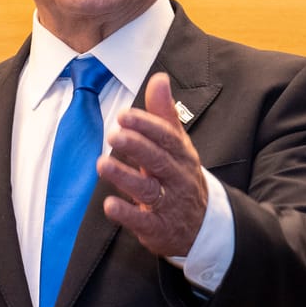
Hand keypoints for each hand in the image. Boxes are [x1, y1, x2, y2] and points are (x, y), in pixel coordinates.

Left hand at [99, 72, 207, 256]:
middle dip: (137, 147)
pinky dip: (126, 214)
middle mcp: (177, 177)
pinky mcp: (158, 228)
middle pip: (158, 160)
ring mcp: (168, 204)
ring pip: (148, 189)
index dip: (146, 125)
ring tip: (102, 164)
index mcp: (181, 154)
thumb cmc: (180, 176)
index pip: (166, 137)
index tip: (124, 115)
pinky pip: (143, 221)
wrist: (202, 225)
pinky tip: (109, 205)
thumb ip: (164, 114)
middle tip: (114, 135)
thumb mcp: (176, 145)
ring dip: (124, 177)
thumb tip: (159, 78)